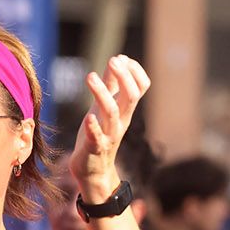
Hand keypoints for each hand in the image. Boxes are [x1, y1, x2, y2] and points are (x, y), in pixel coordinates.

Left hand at [70, 56, 150, 199]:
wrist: (92, 171)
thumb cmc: (98, 134)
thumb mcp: (103, 107)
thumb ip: (111, 85)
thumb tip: (116, 60)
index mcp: (124, 110)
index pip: (141, 87)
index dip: (135, 71)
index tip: (121, 58)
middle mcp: (120, 121)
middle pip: (130, 97)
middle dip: (124, 77)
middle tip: (113, 60)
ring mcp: (109, 135)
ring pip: (112, 113)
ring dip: (102, 93)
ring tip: (91, 76)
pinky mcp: (94, 148)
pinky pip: (97, 137)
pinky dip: (94, 127)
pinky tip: (88, 117)